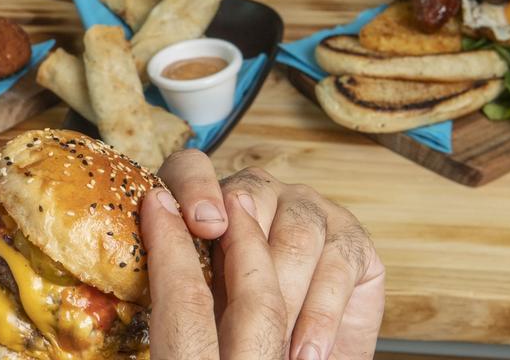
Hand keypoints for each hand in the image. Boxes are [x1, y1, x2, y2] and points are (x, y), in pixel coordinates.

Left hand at [156, 151, 385, 359]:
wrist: (296, 357)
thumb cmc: (230, 331)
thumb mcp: (195, 303)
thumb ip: (176, 275)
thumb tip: (157, 251)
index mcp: (206, 196)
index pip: (190, 168)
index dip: (194, 187)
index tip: (201, 224)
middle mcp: (258, 191)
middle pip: (250, 198)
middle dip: (243, 257)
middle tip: (233, 305)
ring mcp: (309, 209)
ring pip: (296, 235)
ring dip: (284, 298)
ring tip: (273, 346)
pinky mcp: (352, 240)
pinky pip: (337, 268)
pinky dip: (319, 319)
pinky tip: (305, 352)